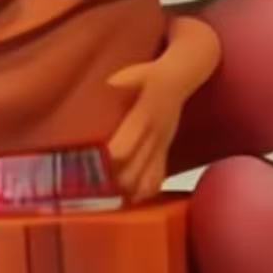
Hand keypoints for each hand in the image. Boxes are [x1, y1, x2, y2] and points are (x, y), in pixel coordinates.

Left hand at [106, 62, 182, 202]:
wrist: (181, 79)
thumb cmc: (152, 76)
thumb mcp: (137, 73)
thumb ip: (125, 81)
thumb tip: (110, 84)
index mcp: (144, 117)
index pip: (126, 146)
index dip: (109, 160)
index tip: (91, 167)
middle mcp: (154, 135)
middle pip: (135, 169)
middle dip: (116, 182)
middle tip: (95, 190)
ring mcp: (161, 145)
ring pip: (149, 177)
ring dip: (132, 190)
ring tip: (113, 199)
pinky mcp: (166, 150)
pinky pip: (160, 175)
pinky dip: (148, 189)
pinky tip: (134, 198)